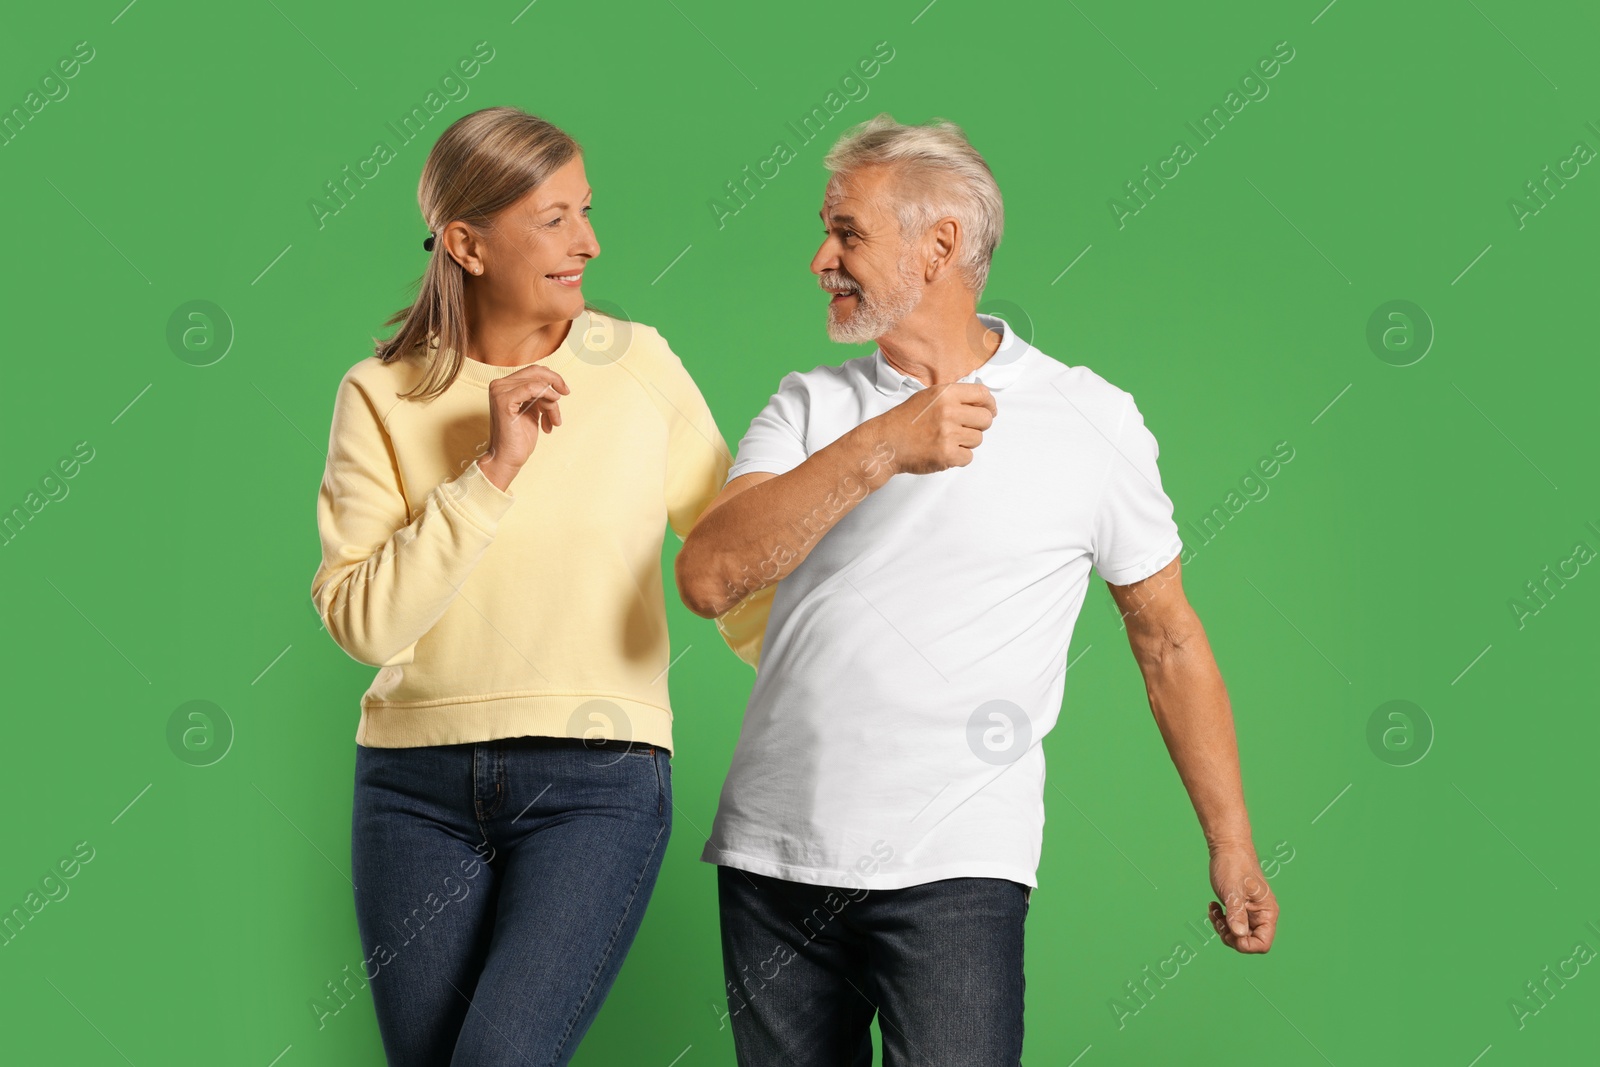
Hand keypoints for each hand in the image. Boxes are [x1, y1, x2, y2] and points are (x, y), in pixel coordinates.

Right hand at [478, 364, 569, 490]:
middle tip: (566, 394)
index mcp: (504, 385)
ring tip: (553, 420)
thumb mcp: (533, 410)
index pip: (533, 371)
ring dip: (552, 402)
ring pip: (537, 383)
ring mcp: (499, 391)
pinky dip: (546, 396)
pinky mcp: (504, 401)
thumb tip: (554, 383)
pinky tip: (553, 408)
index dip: (552, 378)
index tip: (565, 391)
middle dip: (555, 384)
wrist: (508, 459)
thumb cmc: (520, 438)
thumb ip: (539, 395)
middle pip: (535, 372)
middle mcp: (499, 385)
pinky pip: (531, 388)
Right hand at [871, 381, 995, 475]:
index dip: (989, 404)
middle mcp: (948, 411)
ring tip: (947, 440)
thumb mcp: (928, 397)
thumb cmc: (905, 420)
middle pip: (986, 419)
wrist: (886, 442)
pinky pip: (969, 457)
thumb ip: (954, 397)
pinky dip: (959, 458)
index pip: (982, 394)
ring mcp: (948, 433)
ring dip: (966, 442)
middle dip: (979, 426)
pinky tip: (944, 452)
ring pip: (978, 439)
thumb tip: (981, 402)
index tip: (989, 410)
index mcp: (945, 393)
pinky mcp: (947, 454)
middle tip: (964, 429)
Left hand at [1207, 844, 1277, 953]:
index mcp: (1267, 912)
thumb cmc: (1234, 865)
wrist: (1227, 848)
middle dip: (1231, 936)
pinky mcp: (1239, 908)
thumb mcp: (1233, 890)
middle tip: (1218, 921)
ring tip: (1214, 911)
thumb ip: (1237, 913)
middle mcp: (1261, 915)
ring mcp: (1250, 912)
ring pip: (1238, 935)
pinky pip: (1230, 924)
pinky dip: (1220, 920)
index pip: (1262, 944)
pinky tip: (1213, 906)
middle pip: (1248, 942)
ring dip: (1223, 928)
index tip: (1229, 932)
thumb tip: (1239, 935)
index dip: (1245, 945)